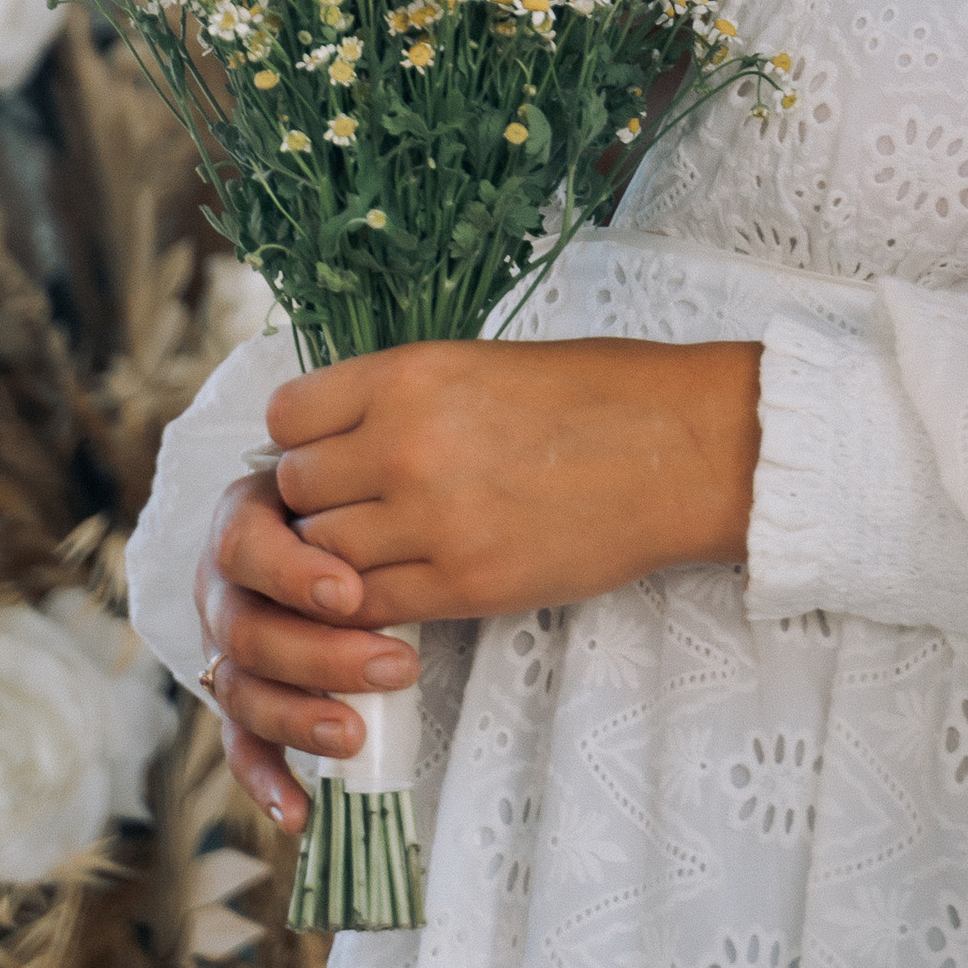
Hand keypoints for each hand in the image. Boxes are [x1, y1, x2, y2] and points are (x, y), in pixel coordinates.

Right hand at [195, 471, 415, 832]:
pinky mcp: (240, 698)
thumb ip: (366, 496)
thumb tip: (418, 518)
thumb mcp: (358, 481)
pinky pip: (240, 744)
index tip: (353, 594)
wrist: (351, 516)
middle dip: (320, 655)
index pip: (245, 546)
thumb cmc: (364, 498)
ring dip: (298, 717)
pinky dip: (265, 781)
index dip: (293, 575)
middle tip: (398, 665)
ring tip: (355, 735)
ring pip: (239, 691)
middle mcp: (223, 586)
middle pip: (246, 629)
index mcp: (244, 521)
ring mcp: (225, 646)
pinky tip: (299, 812)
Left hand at [263, 337, 763, 625]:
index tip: (327, 446)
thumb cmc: (596, 392)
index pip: (287, 417)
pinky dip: (370, 600)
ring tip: (383, 542)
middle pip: (295, 490)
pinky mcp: (463, 587)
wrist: (680, 449)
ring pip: (320, 556)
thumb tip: (335, 435)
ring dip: (337, 556)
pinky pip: (370, 605)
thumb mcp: (482, 362)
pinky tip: (402, 579)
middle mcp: (406, 445)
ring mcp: (432, 522)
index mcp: (412, 375)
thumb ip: (402, 398)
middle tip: (358, 501)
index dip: (300, 436)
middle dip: (317, 499)